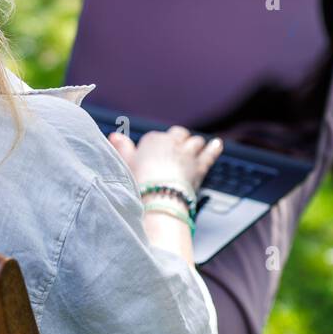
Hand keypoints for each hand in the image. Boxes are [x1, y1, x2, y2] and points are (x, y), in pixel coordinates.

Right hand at [108, 124, 223, 192]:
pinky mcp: (200, 166)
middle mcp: (172, 142)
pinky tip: (217, 144)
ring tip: (194, 147)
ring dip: (194, 145)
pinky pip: (209, 153)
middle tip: (176, 150)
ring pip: (195, 142)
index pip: (158, 137)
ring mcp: (188, 154)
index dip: (158, 147)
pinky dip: (214, 148)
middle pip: (179, 134)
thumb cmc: (138, 183)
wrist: (158, 199)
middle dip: (179, 140)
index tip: (156, 156)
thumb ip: (122, 148)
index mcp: (153, 139)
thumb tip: (114, 135)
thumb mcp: (125, 164)